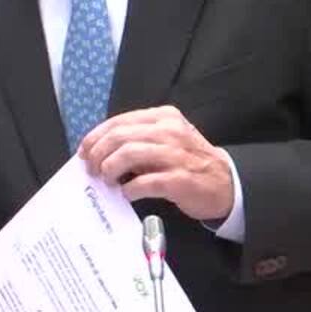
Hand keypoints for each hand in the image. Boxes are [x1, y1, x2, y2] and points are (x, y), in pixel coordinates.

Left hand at [79, 106, 234, 222]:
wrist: (227, 182)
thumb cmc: (190, 161)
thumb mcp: (168, 138)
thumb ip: (140, 138)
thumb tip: (101, 149)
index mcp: (164, 118)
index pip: (119, 121)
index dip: (96, 136)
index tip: (84, 151)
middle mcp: (170, 131)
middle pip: (120, 136)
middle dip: (98, 154)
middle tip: (92, 169)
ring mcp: (176, 155)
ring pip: (129, 154)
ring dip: (110, 169)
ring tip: (107, 180)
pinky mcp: (180, 180)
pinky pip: (144, 182)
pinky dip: (129, 189)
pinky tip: (127, 193)